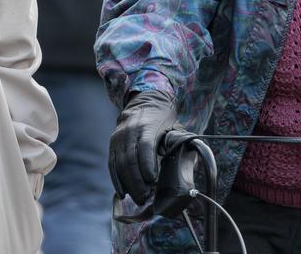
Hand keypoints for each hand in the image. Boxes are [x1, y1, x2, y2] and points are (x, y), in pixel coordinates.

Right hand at [108, 89, 177, 203]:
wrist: (145, 102)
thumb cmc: (163, 119)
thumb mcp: (173, 127)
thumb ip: (177, 145)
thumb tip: (188, 166)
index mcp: (147, 126)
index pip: (145, 147)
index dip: (148, 165)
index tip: (152, 181)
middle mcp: (130, 131)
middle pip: (131, 159)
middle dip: (138, 181)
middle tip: (145, 197)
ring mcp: (118, 138)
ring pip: (120, 164)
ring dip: (128, 184)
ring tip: (138, 198)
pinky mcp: (112, 144)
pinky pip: (112, 165)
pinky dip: (117, 180)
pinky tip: (123, 192)